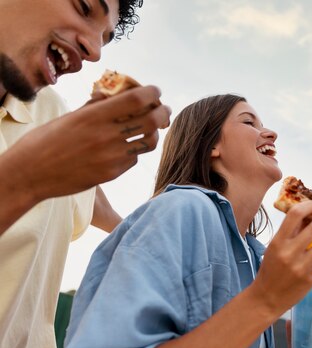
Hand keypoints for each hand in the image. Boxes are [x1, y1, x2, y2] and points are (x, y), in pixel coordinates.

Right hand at [9, 85, 170, 200]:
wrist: (30, 175)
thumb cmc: (45, 141)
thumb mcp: (69, 117)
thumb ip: (95, 107)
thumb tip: (116, 94)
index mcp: (93, 116)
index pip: (136, 100)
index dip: (152, 93)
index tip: (156, 91)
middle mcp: (106, 136)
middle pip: (151, 121)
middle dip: (163, 112)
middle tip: (164, 109)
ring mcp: (111, 157)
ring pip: (148, 142)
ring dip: (154, 133)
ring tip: (151, 129)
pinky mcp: (112, 174)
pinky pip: (134, 159)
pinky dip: (135, 151)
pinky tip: (127, 147)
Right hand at [254, 201, 311, 314]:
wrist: (267, 298)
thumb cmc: (270, 270)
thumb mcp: (274, 248)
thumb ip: (290, 232)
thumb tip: (310, 215)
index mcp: (277, 242)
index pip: (295, 214)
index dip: (309, 206)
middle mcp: (289, 253)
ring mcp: (301, 267)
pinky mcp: (311, 278)